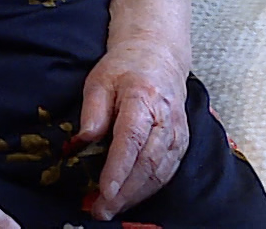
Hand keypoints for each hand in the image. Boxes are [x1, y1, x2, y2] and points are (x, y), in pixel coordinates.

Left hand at [76, 38, 189, 219]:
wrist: (158, 56)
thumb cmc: (124, 68)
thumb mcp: (98, 80)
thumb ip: (92, 111)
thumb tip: (83, 141)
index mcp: (143, 97)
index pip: (131, 139)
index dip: (119, 168)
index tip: (105, 190)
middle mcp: (166, 119)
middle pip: (147, 162)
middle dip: (124, 192)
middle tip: (100, 209)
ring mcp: (178, 133)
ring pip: (160, 172)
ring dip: (135, 195)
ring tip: (110, 208)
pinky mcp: (182, 143)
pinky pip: (167, 172)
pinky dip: (148, 189)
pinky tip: (130, 198)